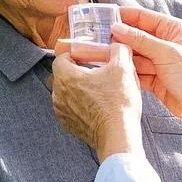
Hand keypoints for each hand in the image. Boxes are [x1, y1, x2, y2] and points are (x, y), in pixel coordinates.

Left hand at [52, 42, 143, 160]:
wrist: (118, 135)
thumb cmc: (117, 103)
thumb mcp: (123, 68)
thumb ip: (118, 50)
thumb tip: (117, 46)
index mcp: (66, 76)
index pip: (61, 57)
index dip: (75, 53)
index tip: (88, 55)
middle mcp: (58, 94)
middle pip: (62, 74)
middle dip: (77, 70)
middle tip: (95, 70)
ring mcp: (62, 111)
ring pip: (66, 92)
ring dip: (79, 88)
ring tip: (98, 89)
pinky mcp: (69, 124)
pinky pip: (71, 108)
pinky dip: (81, 104)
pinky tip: (97, 105)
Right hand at [112, 6, 181, 130]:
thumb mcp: (165, 53)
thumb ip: (139, 40)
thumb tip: (116, 27)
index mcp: (170, 28)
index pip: (141, 17)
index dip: (122, 16)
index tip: (102, 18)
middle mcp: (162, 42)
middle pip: (134, 36)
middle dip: (118, 39)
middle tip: (95, 40)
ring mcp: (157, 61)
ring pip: (132, 55)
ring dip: (120, 57)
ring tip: (100, 57)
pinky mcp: (152, 78)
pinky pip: (134, 71)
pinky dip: (125, 71)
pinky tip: (112, 71)